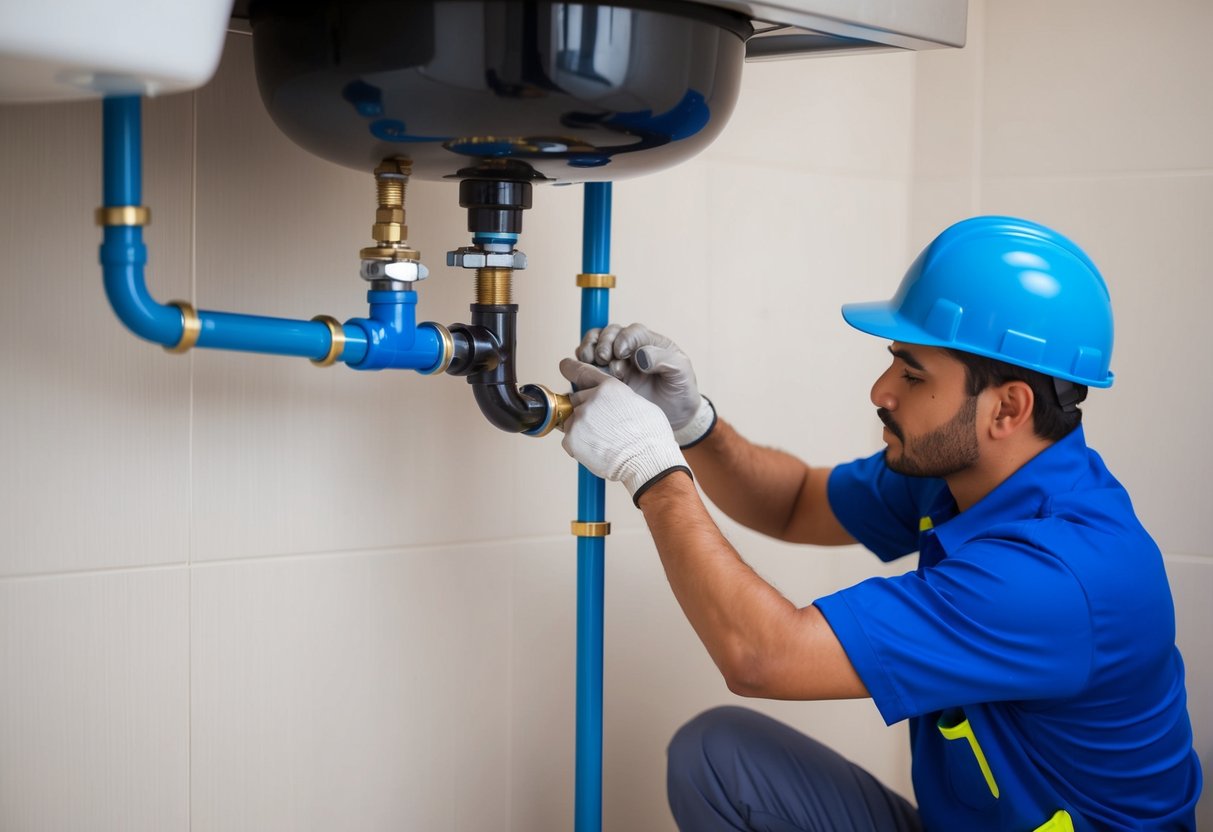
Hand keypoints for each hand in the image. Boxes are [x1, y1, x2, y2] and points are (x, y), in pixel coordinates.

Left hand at [559, 358, 688, 501]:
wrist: (647, 461)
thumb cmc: (650, 437)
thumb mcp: (640, 404)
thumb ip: (619, 398)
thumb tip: (613, 403)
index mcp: (609, 387)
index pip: (584, 372)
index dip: (572, 369)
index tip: (564, 365)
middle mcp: (591, 398)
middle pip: (576, 400)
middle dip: (585, 410)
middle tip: (602, 427)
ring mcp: (580, 419)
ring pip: (571, 421)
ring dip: (581, 430)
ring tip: (602, 441)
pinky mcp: (572, 439)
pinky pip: (569, 441)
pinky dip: (579, 447)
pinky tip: (597, 451)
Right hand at [576, 323, 715, 445]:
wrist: (674, 418)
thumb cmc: (680, 393)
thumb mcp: (682, 374)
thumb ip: (666, 360)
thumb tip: (640, 355)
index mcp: (650, 343)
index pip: (633, 331)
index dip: (624, 338)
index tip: (621, 353)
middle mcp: (630, 350)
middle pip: (609, 333)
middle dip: (604, 342)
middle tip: (604, 358)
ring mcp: (615, 363)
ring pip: (595, 344)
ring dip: (589, 348)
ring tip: (590, 361)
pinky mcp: (603, 378)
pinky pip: (586, 365)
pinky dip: (581, 364)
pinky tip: (584, 373)